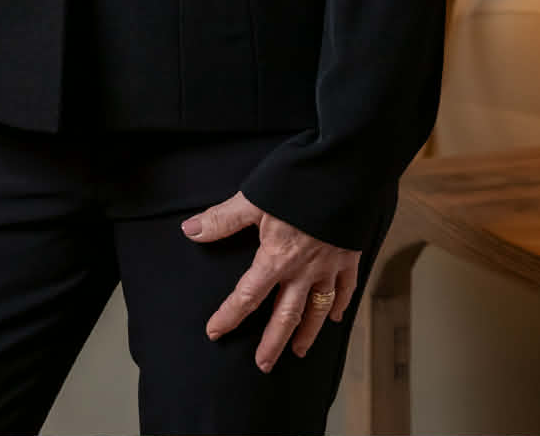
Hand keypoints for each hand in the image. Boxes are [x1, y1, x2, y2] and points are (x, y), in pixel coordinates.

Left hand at [181, 192, 359, 372]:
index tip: (215, 333)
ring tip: (298, 351)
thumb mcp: (254, 199)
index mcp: (276, 259)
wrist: (345, 174)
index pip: (247, 296)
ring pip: (318, 309)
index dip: (229, 315)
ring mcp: (329, 267)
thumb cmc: (297, 184)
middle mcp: (303, 271)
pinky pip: (346, 289)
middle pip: (286, 315)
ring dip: (308, 332)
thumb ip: (223, 219)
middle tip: (264, 365)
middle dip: (273, 342)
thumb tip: (190, 231)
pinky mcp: (349, 257)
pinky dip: (341, 305)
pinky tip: (337, 317)